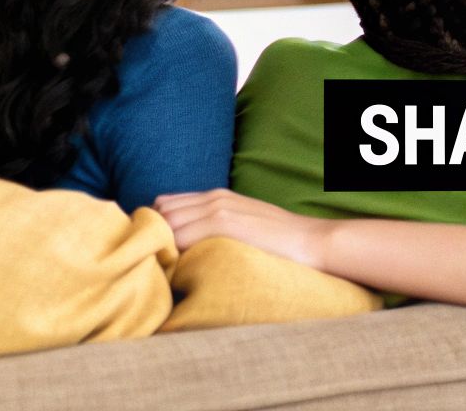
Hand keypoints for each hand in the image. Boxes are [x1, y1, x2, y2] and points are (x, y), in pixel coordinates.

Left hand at [154, 189, 333, 271]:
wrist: (311, 242)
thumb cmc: (279, 242)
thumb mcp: (243, 225)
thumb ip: (216, 227)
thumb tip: (188, 247)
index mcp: (217, 196)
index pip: (165, 203)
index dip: (158, 227)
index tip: (161, 251)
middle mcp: (214, 197)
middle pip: (160, 211)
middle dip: (154, 235)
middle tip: (160, 262)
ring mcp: (218, 208)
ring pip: (166, 222)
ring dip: (161, 245)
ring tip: (168, 268)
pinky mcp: (224, 222)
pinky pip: (180, 235)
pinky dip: (173, 251)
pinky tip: (179, 268)